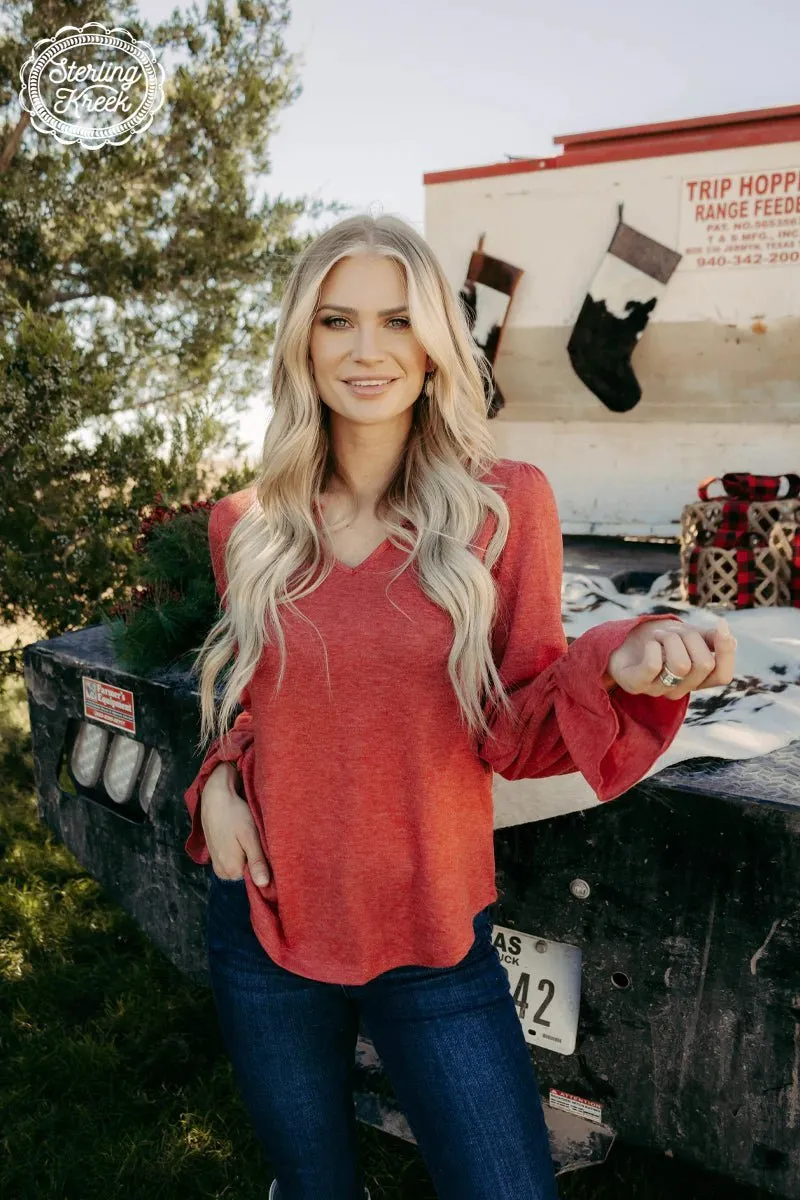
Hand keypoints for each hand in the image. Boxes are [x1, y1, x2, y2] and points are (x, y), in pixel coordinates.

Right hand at [200, 762, 271, 886]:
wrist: (215, 798)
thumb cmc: (235, 814)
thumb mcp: (250, 836)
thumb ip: (257, 861)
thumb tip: (263, 885)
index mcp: (231, 871)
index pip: (256, 879)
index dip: (266, 867)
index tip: (269, 852)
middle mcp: (222, 873)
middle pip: (248, 874)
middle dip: (257, 861)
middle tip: (260, 842)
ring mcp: (217, 865)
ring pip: (241, 867)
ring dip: (249, 856)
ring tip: (252, 839)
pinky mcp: (216, 856)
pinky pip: (233, 861)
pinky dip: (240, 853)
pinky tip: (243, 839)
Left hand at [607, 616, 736, 699]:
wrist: (619, 639)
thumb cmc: (656, 639)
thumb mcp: (686, 634)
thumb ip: (709, 639)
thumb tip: (730, 638)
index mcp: (695, 679)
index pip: (722, 675)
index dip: (726, 652)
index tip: (721, 625)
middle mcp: (679, 689)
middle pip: (703, 664)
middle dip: (690, 637)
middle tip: (672, 631)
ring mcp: (657, 689)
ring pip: (681, 665)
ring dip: (670, 639)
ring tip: (658, 636)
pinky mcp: (634, 685)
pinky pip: (653, 666)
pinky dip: (654, 646)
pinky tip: (649, 643)